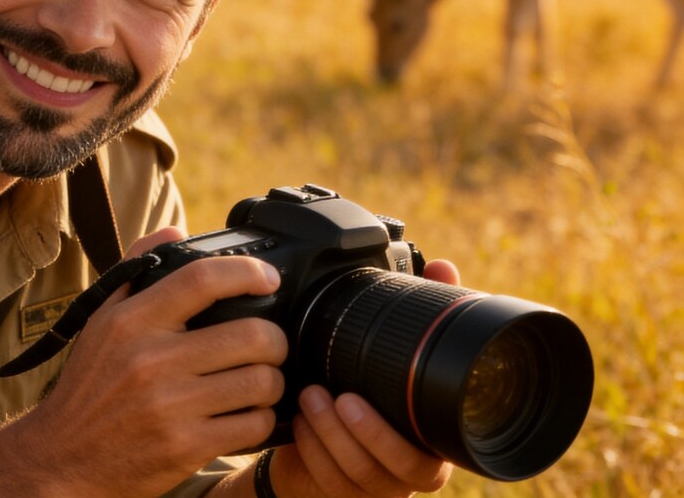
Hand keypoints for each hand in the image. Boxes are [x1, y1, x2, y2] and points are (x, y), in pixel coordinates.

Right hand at [0, 225, 290, 497]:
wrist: (63, 457)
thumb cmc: (88, 386)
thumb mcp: (100, 321)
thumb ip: (136, 270)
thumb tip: (175, 231)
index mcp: (130, 321)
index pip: (202, 279)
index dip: (248, 273)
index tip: (268, 279)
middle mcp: (150, 360)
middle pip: (251, 335)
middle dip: (274, 339)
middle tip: (268, 345)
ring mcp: (171, 406)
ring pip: (261, 382)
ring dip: (271, 381)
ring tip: (258, 381)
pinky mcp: (187, 447)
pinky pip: (253, 425)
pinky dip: (260, 419)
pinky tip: (245, 415)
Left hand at [259, 257, 462, 496]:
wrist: (323, 437)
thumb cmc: (367, 391)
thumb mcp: (390, 352)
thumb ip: (420, 313)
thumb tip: (444, 267)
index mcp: (433, 437)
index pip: (442, 446)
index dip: (404, 429)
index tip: (362, 396)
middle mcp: (411, 467)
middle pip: (406, 467)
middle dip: (367, 433)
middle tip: (337, 398)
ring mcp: (378, 485)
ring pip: (363, 475)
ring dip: (332, 436)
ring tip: (309, 401)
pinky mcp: (343, 493)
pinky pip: (332, 482)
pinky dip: (313, 452)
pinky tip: (298, 426)